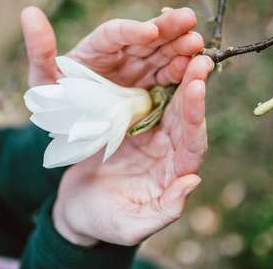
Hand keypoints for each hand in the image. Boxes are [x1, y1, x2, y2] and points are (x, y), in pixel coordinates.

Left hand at [21, 6, 203, 87]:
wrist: (70, 132)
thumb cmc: (55, 105)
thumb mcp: (43, 82)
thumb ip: (40, 51)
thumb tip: (29, 12)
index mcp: (95, 49)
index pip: (113, 34)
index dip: (129, 30)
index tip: (147, 30)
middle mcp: (119, 56)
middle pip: (144, 39)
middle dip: (166, 30)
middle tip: (189, 21)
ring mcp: (136, 71)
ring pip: (159, 55)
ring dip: (179, 48)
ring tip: (196, 45)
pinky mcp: (148, 89)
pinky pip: (166, 79)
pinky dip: (180, 73)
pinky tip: (195, 68)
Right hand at [52, 55, 212, 245]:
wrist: (77, 208)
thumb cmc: (102, 221)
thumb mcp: (130, 224)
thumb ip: (164, 209)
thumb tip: (192, 182)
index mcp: (173, 175)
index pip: (192, 144)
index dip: (195, 116)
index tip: (195, 86)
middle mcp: (168, 152)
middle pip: (185, 116)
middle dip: (191, 85)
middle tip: (195, 53)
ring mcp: (151, 136)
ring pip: (168, 102)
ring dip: (175, 76)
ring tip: (180, 48)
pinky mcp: (131, 125)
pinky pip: (145, 98)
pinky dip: (150, 79)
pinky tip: (151, 58)